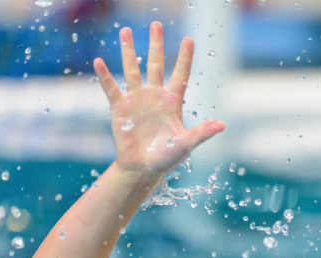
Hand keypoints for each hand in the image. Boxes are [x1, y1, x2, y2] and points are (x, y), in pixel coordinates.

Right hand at [93, 21, 224, 178]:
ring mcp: (136, 100)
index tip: (189, 39)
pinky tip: (99, 62)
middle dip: (156, 45)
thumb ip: (201, 133)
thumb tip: (222, 125)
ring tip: (125, 31)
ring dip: (129, 52)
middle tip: (156, 25)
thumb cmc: (166, 157)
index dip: (185, 58)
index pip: (180, 75)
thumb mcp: (185, 144)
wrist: (142, 168)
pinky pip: (112, 89)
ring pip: (133, 70)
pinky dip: (105, 77)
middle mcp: (154, 96)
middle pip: (156, 65)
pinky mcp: (120, 108)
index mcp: (172, 102)